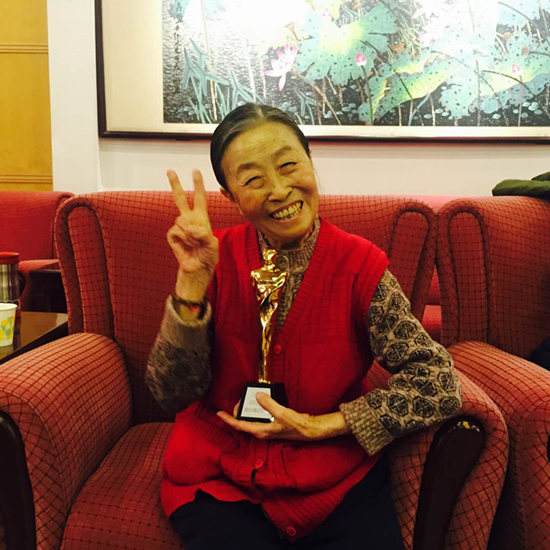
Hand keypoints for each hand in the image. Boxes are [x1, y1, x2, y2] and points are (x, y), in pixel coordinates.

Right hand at [166, 169, 218, 300]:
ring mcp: (179, 226)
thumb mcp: (212, 245)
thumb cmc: (208, 256)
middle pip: (179, 198)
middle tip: (170, 171)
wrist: (197, 268)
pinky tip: (186, 246)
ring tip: (195, 244)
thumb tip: (191, 229)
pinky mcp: (172, 235)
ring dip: (190, 233)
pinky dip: (183, 238)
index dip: (197, 184)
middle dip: (175, 184)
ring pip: (182, 220)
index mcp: (201, 218)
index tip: (195, 171)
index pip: (199, 198)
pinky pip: (176, 230)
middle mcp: (189, 219)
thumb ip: (204, 235)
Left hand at [217, 393, 349, 440]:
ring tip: (243, 401)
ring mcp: (266, 429)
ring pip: (250, 420)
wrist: (309, 430)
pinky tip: (257, 403)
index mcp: (261, 431)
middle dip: (237, 412)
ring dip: (245, 411)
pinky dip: (255, 410)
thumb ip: (269, 404)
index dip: (228, 420)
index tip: (219, 414)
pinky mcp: (271, 425)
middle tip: (236, 401)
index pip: (240, 426)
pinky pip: (258, 417)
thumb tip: (258, 396)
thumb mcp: (282, 413)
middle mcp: (262, 431)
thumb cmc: (296, 425)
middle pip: (243, 423)